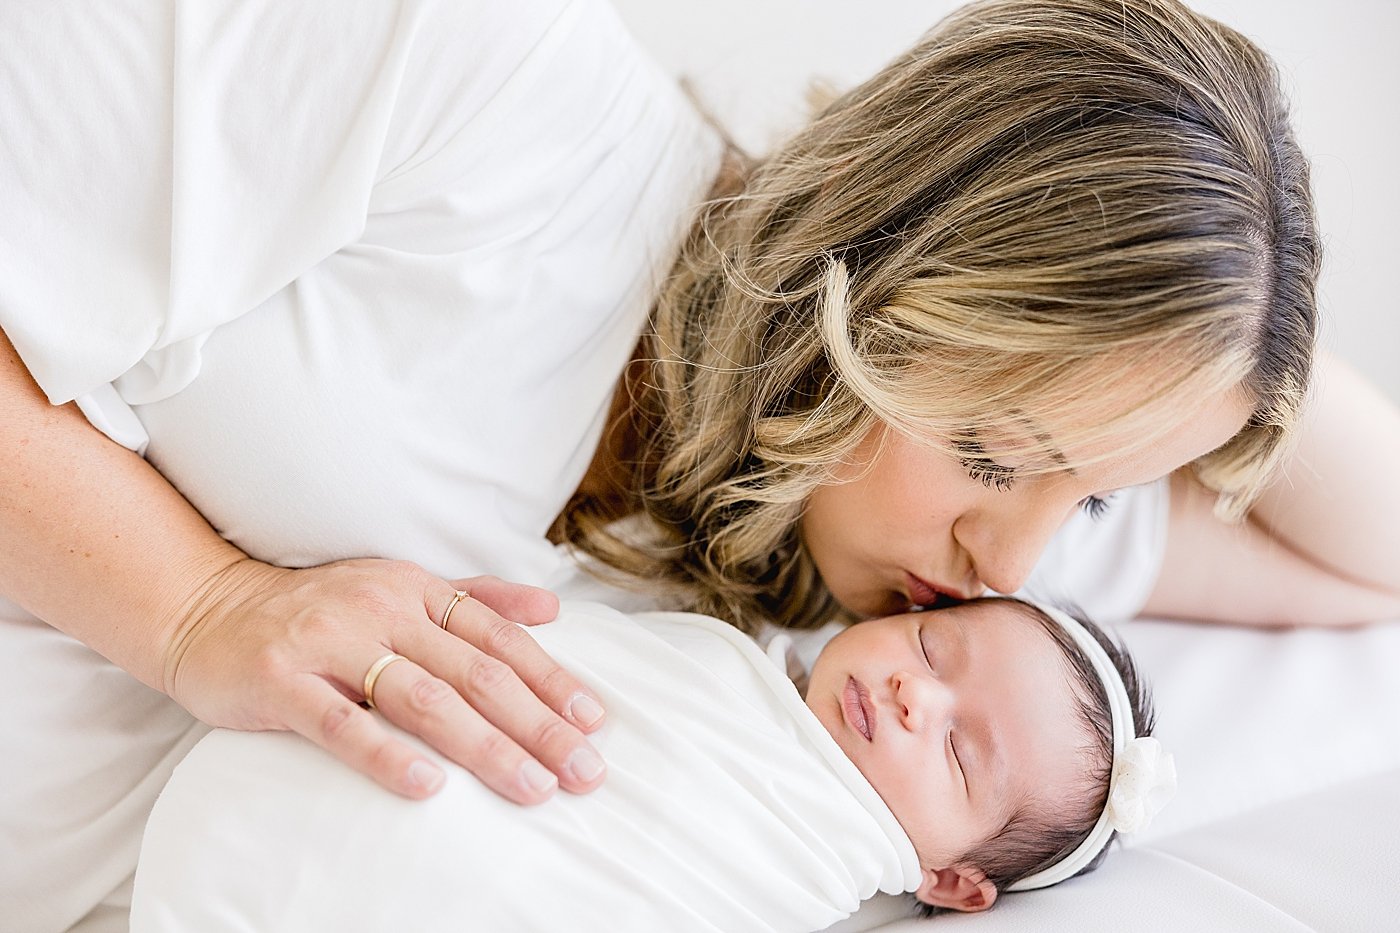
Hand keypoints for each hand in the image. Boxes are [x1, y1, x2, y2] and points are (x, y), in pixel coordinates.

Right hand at [160, 557, 605, 802]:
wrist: (206, 609)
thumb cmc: (318, 610)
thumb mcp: (400, 589)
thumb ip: (475, 599)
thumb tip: (551, 607)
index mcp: (416, 592)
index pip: (500, 638)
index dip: (552, 680)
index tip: (594, 723)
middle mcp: (382, 611)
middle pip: (476, 673)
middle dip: (538, 725)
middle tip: (584, 771)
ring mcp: (331, 644)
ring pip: (423, 699)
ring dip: (485, 746)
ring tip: (532, 786)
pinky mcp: (282, 682)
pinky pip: (341, 725)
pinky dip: (387, 755)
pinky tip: (430, 788)